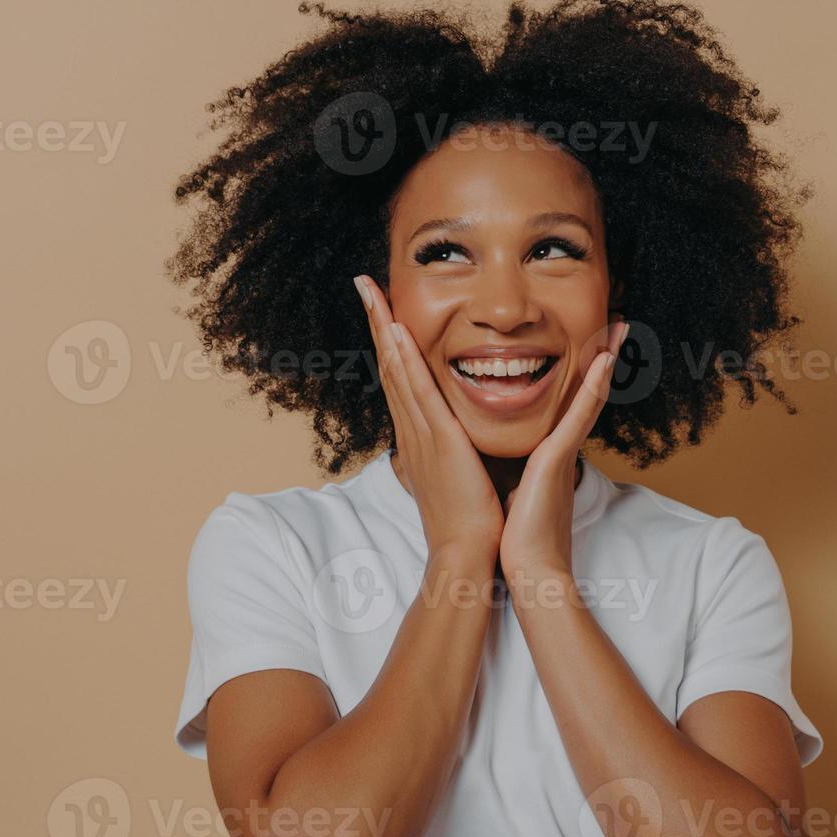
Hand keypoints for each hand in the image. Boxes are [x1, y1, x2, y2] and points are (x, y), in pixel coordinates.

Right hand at [354, 275, 502, 568]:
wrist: (467, 553)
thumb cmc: (471, 520)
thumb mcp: (460, 475)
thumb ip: (456, 451)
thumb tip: (459, 439)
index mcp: (421, 435)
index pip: (401, 377)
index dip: (390, 340)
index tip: (383, 308)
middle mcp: (413, 428)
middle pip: (390, 364)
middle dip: (377, 321)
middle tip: (365, 283)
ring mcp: (421, 432)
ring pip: (397, 369)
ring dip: (383, 327)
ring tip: (371, 291)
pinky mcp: (437, 439)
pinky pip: (417, 390)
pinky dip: (404, 358)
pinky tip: (397, 330)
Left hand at [498, 320, 627, 580]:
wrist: (527, 571)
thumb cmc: (517, 537)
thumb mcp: (516, 491)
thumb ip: (518, 471)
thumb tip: (506, 461)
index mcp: (548, 454)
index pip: (567, 406)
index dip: (581, 374)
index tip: (593, 345)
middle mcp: (561, 449)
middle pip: (585, 394)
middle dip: (602, 359)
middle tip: (616, 324)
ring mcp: (563, 454)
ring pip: (587, 397)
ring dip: (604, 361)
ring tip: (618, 328)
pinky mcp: (556, 462)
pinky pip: (576, 418)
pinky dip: (592, 389)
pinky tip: (604, 361)